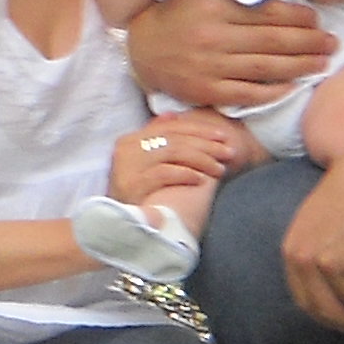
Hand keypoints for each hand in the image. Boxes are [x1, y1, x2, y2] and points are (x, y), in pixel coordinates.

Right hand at [110, 110, 243, 207]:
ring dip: (201, 159)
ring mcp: (127, 166)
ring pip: (172, 152)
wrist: (115, 226)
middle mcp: (126, 148)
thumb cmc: (135, 196)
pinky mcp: (131, 184)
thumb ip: (156, 140)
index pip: (170, 127)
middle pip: (174, 139)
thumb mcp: (143, 165)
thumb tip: (172, 116)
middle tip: (229, 152)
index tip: (223, 136)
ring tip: (220, 168)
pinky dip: (185, 174)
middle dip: (206, 144)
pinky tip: (201, 180)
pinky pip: (164, 173)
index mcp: (130, 139)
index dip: (199, 130)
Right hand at [125, 0, 332, 110]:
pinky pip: (247, 94)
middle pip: (274, 41)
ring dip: (301, 66)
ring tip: (324, 63)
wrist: (142, 47)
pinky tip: (294, 87)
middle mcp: (214, 37)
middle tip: (333, 43)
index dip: (298, 17)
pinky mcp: (206, 91)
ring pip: (266, 68)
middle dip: (309, 42)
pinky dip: (273, 92)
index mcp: (215, 6)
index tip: (317, 18)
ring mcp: (210, 67)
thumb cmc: (176, 9)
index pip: (268, 13)